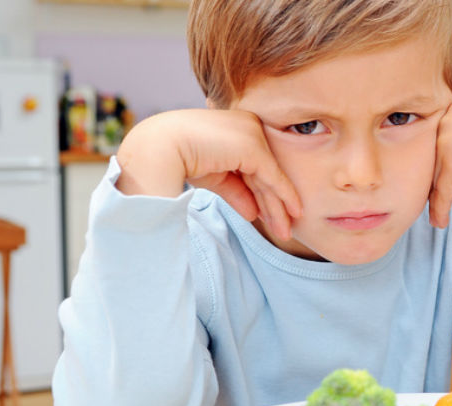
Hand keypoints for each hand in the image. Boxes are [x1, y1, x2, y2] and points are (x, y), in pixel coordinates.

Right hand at [114, 109, 301, 239]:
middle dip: (274, 204)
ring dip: (278, 208)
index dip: (263, 193)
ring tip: (285, 233)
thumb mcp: (214, 177)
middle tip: (284, 230)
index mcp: (236, 128)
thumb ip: (236, 191)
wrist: (159, 149)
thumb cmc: (178, 160)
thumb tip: (254, 213)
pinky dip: (284, 197)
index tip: (269, 217)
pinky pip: (272, 177)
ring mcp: (252, 133)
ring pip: (270, 177)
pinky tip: (292, 214)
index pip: (253, 165)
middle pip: (264, 172)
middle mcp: (248, 125)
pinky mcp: (253, 146)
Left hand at [429, 103, 451, 227]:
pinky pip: (440, 195)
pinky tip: (442, 222)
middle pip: (429, 159)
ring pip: (432, 178)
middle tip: (435, 196)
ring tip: (439, 211)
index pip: (433, 141)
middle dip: (433, 179)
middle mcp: (446, 123)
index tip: (435, 177)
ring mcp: (446, 145)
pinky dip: (440, 211)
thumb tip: (447, 159)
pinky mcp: (451, 168)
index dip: (435, 162)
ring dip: (436, 196)